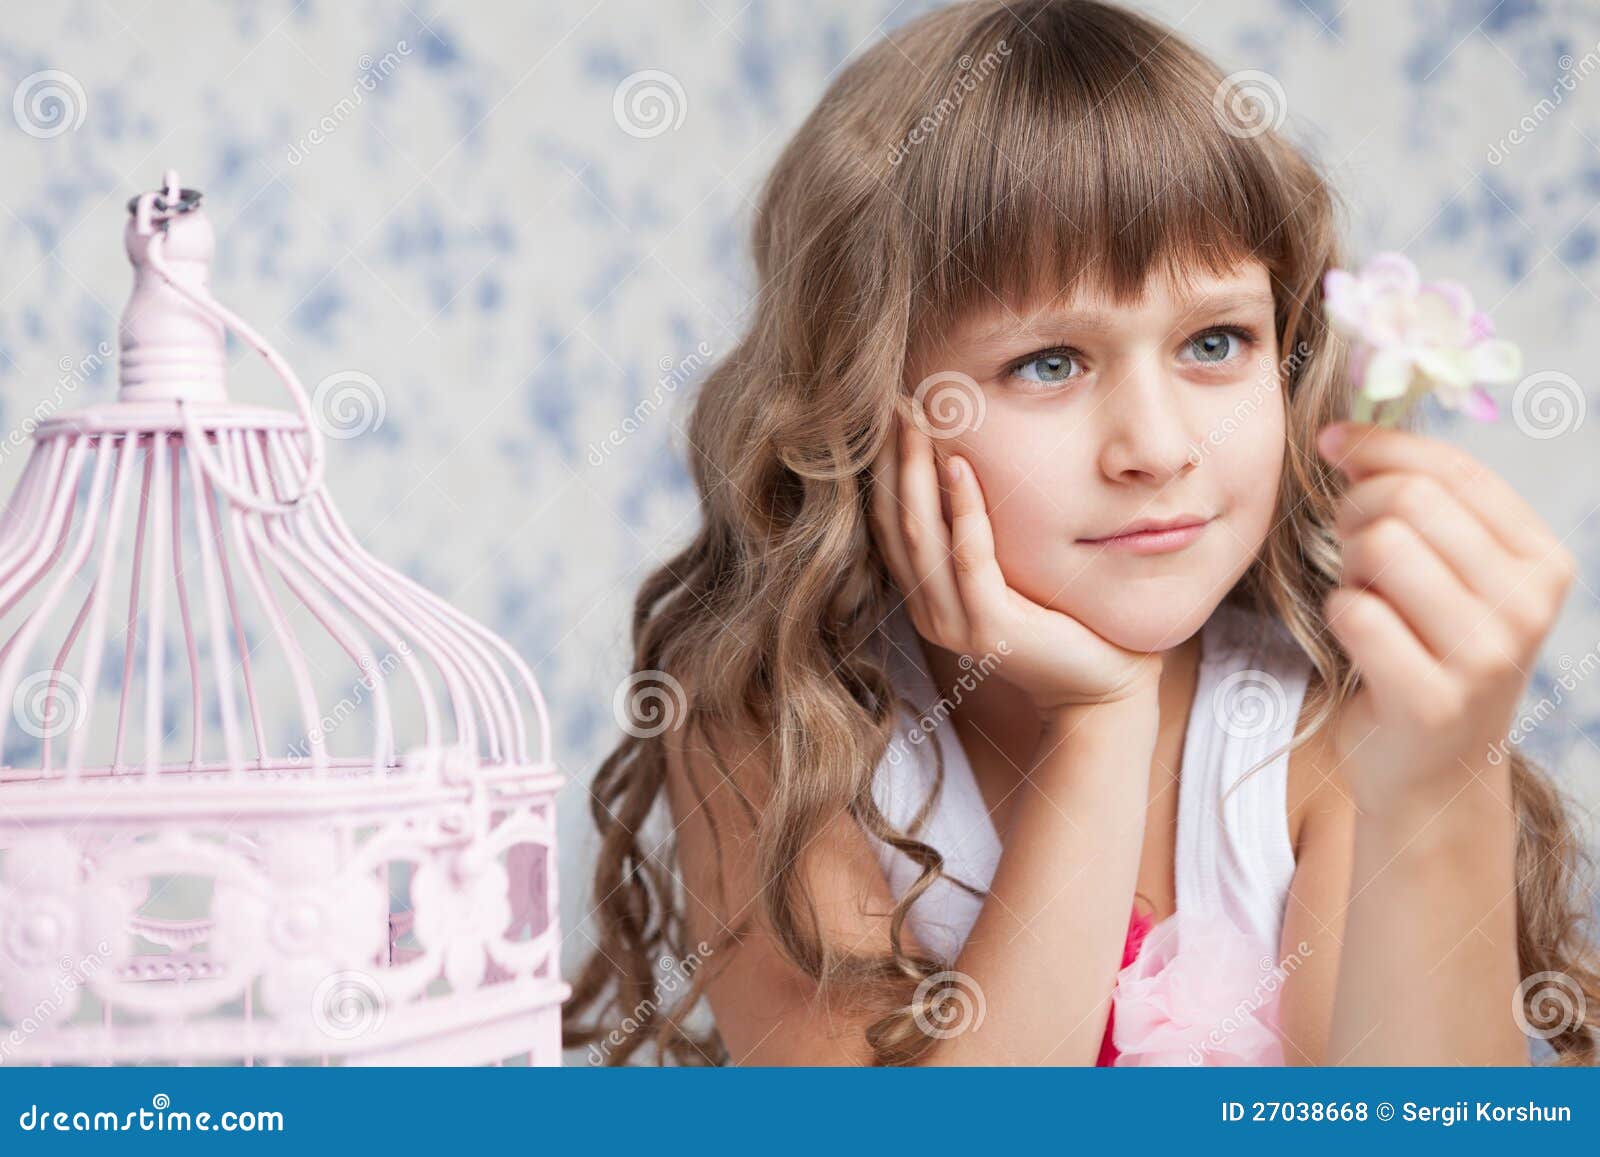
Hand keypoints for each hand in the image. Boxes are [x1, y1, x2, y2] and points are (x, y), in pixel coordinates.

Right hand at [869, 411, 1162, 713]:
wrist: (1101, 686)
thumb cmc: (1064, 619)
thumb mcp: (1013, 568)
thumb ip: (985, 531)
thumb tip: (973, 459)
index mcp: (927, 594)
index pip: (889, 521)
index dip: (886, 466)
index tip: (894, 412)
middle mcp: (929, 609)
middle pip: (895, 522)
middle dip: (894, 459)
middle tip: (898, 403)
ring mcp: (954, 622)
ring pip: (921, 536)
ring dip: (917, 474)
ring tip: (920, 422)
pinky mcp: (990, 629)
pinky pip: (969, 558)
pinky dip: (963, 510)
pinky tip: (960, 468)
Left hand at [1315, 420, 1576, 813]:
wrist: (1431, 772)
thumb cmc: (1427, 653)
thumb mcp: (1449, 573)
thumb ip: (1420, 503)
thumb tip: (1343, 434)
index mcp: (1541, 561)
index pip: (1456, 468)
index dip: (1381, 444)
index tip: (1330, 442)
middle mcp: (1526, 606)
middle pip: (1410, 499)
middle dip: (1357, 507)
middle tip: (1349, 543)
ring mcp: (1484, 657)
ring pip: (1380, 546)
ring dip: (1348, 562)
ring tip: (1362, 592)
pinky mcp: (1432, 700)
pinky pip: (1354, 613)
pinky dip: (1338, 614)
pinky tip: (1358, 638)